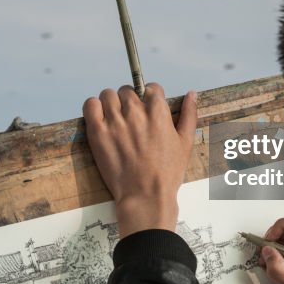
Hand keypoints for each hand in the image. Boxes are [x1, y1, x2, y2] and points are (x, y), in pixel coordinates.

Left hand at [83, 83, 197, 238]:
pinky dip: (93, 107)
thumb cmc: (166, 173)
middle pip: (128, 90)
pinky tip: (100, 118)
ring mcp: (115, 121)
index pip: (152, 87)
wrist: (145, 196)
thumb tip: (192, 94)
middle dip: (130, 101)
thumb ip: (189, 114)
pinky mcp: (98, 132)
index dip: (150, 96)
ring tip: (114, 119)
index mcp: (158, 112)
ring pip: (108, 95)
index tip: (147, 107)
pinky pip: (90, 105)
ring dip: (111, 103)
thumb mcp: (185, 142)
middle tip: (130, 118)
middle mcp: (136, 112)